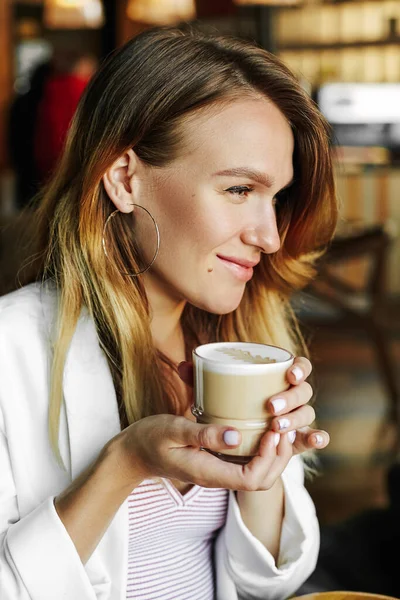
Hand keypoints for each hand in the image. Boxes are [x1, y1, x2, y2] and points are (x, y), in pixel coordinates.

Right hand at [112, 412, 297, 491]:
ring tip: (279, 426)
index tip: (271, 430)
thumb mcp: (173, 430)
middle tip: (283, 427)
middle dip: (279, 457)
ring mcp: (218, 472)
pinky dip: (262, 449)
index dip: (268, 457)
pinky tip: (263, 428)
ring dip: (274, 454)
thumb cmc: (150, 439)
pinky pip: (248, 464)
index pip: (251, 479)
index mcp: (208, 473)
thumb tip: (236, 436)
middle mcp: (218, 477)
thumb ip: (203, 435)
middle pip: (262, 482)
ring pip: (258, 475)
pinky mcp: (218, 463)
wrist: (133, 453)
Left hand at [178, 356, 329, 457]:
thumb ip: (199, 380)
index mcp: (277, 376)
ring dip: (296, 420)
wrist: (231, 435)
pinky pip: (309, 438)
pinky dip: (316, 438)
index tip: (289, 373)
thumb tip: (183, 366)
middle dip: (291, 398)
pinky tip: (316, 440)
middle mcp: (291, 395)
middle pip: (303, 392)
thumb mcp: (210, 393)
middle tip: (271, 408)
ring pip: (306, 414)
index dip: (300, 367)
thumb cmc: (223, 405)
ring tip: (276, 427)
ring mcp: (294, 418)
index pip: (299, 366)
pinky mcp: (294, 439)